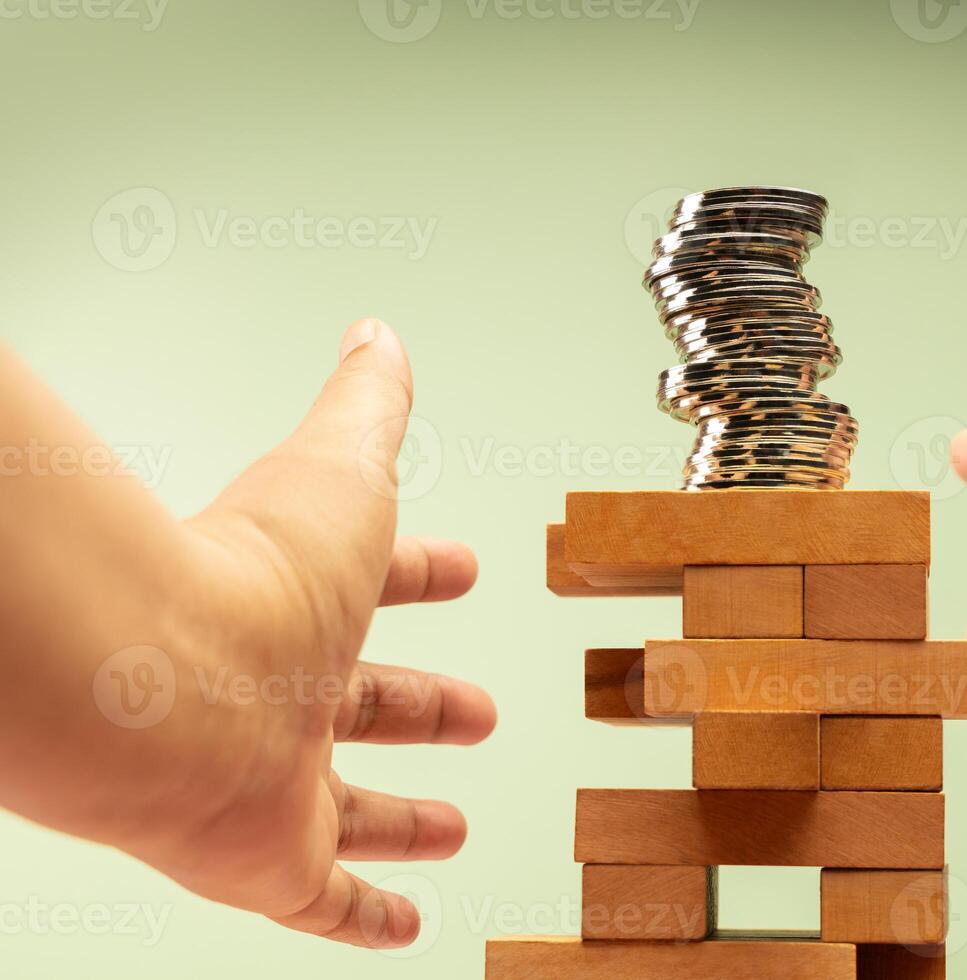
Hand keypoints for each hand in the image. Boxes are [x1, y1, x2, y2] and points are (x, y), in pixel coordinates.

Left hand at [0, 320, 495, 946]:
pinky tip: (402, 920)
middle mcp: (287, 694)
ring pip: (350, 809)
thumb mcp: (341, 471)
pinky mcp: (272, 859)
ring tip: (447, 829)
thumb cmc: (253, 577)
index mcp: (305, 601)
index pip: (376, 584)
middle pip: (368, 704)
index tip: (460, 574)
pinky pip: (327, 900)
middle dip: (427, 707)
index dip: (426, 577)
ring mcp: (279, 780)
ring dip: (404, 819)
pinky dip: (368, 917)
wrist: (160, 680)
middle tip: (472, 712)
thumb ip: (367, 405)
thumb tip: (378, 338)